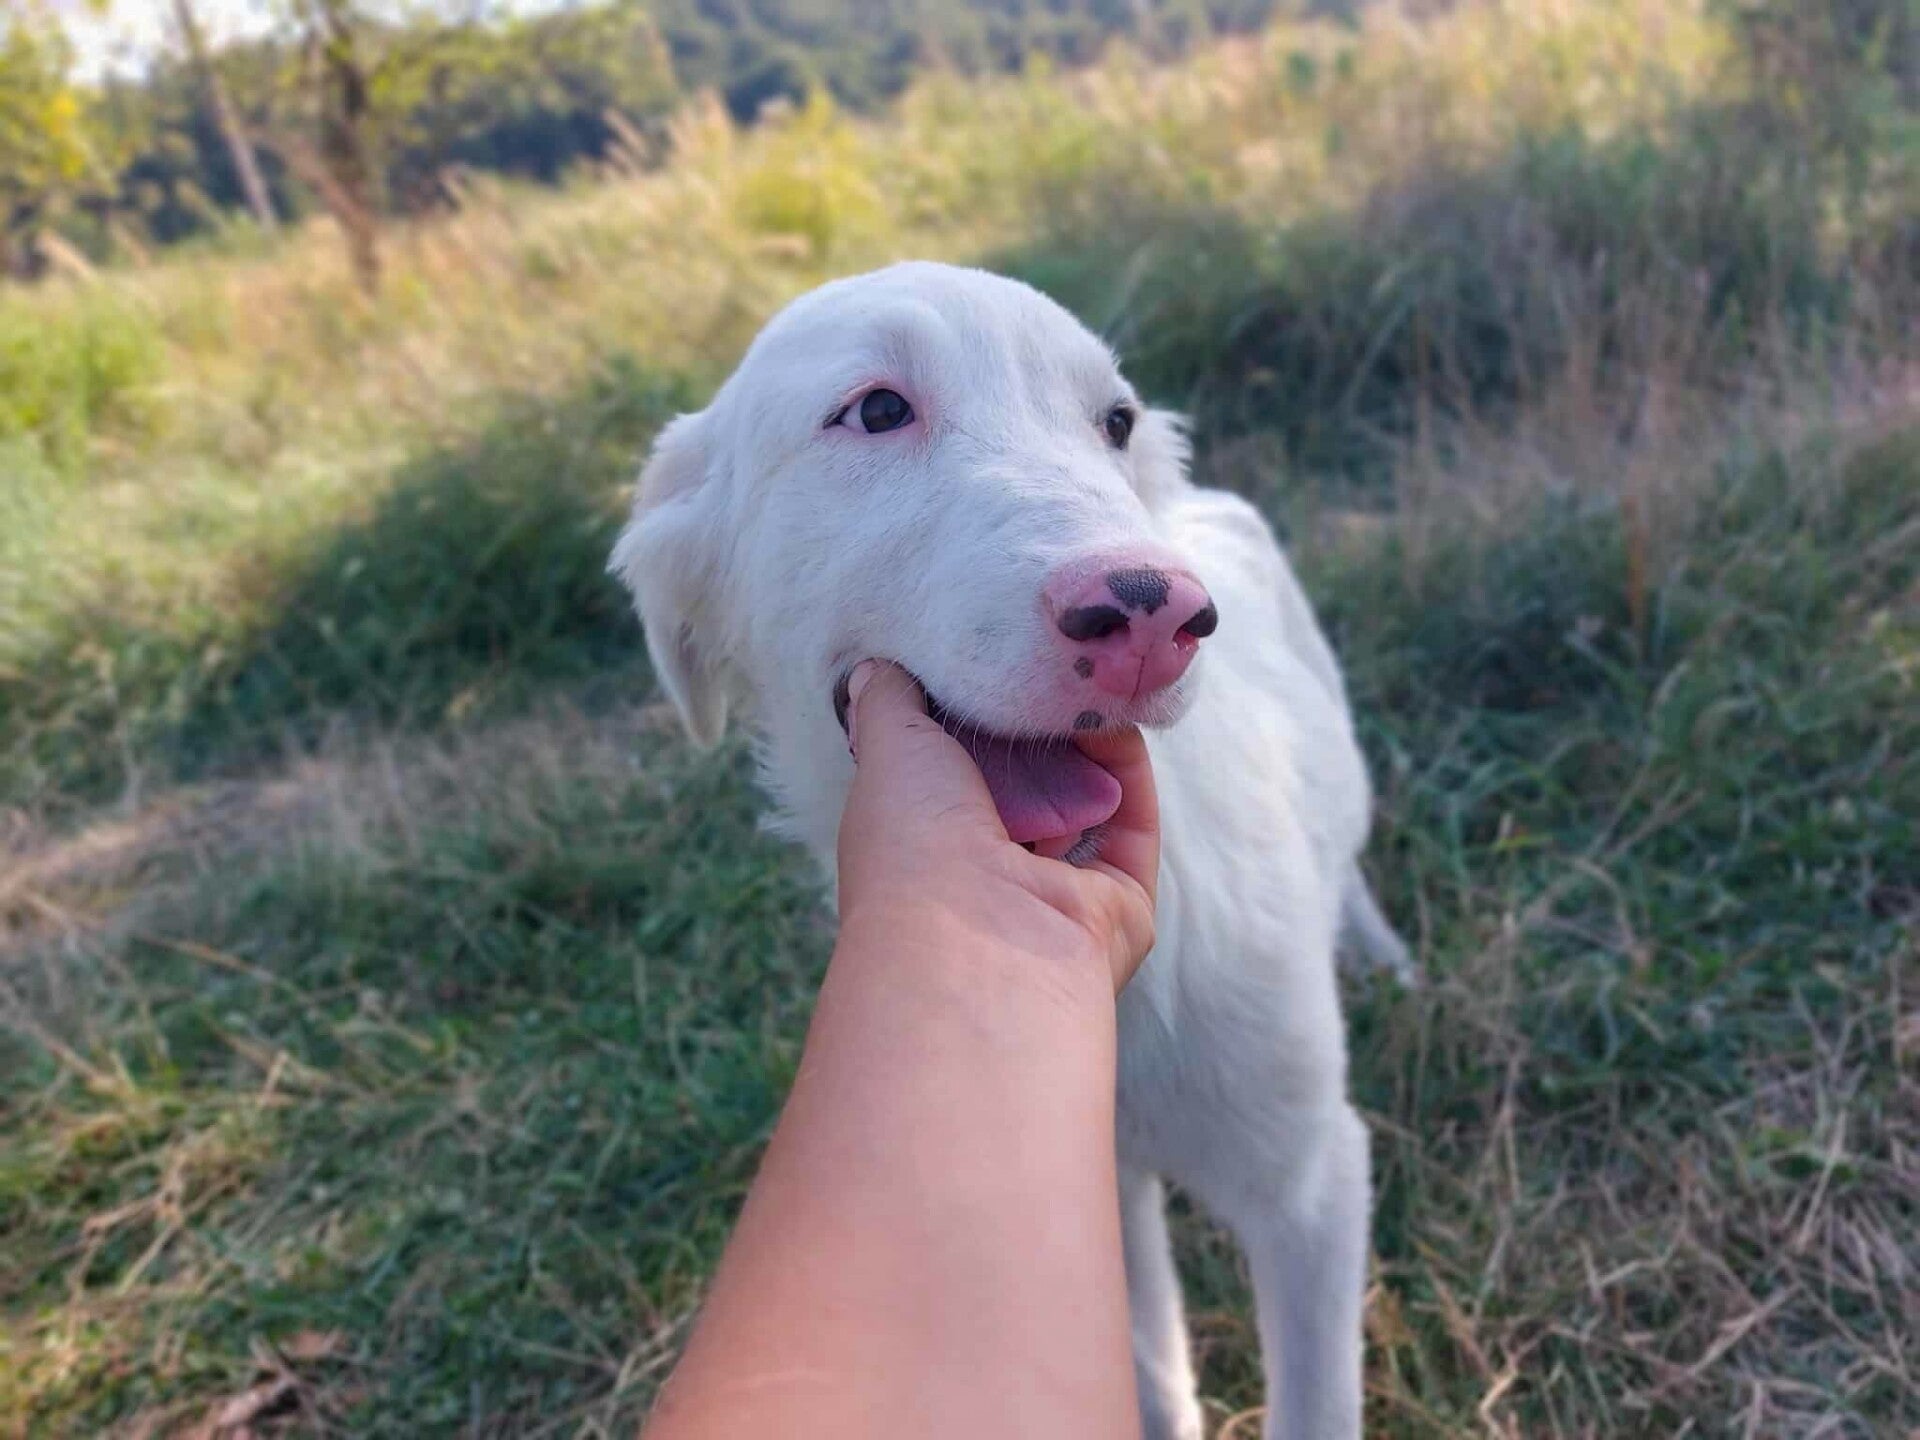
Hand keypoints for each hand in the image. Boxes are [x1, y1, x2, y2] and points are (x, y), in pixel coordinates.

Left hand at [835, 660, 1159, 993]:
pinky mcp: (1121, 903)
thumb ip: (889, 701)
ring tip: (1090, 673)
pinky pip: (1131, 823)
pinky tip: (1116, 709)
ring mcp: (1058, 893)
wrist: (974, 940)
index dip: (970, 715)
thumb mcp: (887, 749)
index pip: (952, 775)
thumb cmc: (912, 844)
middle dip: (1035, 725)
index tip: (989, 657)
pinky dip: (1127, 766)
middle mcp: (989, 876)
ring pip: (1083, 800)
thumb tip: (878, 666)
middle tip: (1052, 658)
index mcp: (925, 849)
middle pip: (1024, 785)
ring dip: (1087, 738)